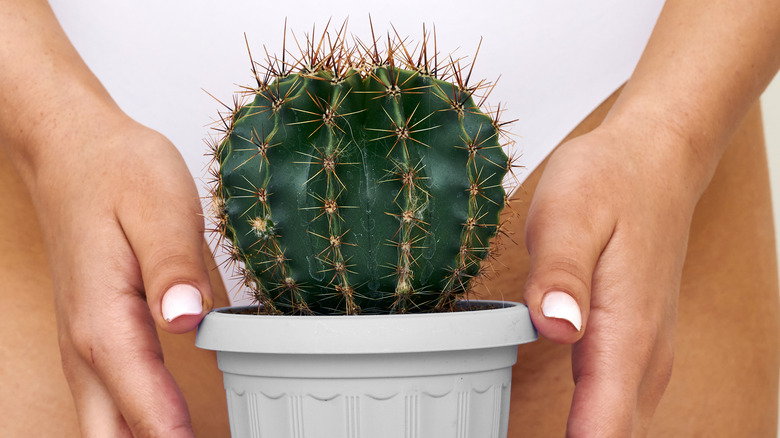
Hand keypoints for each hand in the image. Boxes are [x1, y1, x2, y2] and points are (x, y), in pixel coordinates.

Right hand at [28, 115, 212, 436]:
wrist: (72, 151)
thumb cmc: (116, 173)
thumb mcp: (159, 206)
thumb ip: (174, 267)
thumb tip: (188, 318)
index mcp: (107, 324)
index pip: (150, 414)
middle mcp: (89, 350)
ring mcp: (87, 350)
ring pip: (106, 431)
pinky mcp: (96, 342)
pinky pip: (109, 408)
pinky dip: (139, 429)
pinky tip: (172, 430)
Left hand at [522, 121, 705, 435]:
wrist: (654, 163)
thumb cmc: (610, 183)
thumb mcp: (570, 213)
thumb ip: (561, 274)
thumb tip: (556, 329)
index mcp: (625, 331)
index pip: (603, 428)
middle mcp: (644, 354)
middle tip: (503, 437)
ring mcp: (645, 353)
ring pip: (622, 428)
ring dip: (587, 436)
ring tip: (529, 435)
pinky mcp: (637, 346)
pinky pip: (621, 407)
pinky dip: (596, 426)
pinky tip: (569, 428)